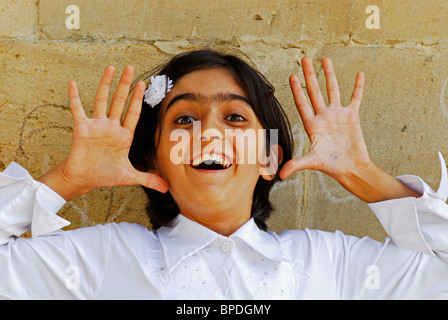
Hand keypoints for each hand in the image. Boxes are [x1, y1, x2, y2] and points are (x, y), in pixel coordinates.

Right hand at [39, 65, 168, 199]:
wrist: (85, 179)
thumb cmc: (105, 175)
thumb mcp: (130, 176)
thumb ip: (148, 179)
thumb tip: (167, 188)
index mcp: (124, 135)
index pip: (133, 113)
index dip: (138, 99)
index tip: (144, 83)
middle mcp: (111, 126)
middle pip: (119, 101)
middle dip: (125, 84)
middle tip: (130, 67)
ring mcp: (96, 125)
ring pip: (102, 100)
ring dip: (106, 84)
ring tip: (111, 67)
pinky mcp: (81, 128)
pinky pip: (78, 109)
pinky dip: (75, 97)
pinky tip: (73, 83)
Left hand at [280, 57, 371, 181]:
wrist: (350, 168)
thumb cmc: (330, 165)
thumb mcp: (312, 162)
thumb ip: (296, 165)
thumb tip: (279, 175)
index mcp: (312, 124)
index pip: (302, 103)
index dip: (296, 90)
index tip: (291, 76)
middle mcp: (323, 116)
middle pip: (314, 91)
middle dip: (309, 75)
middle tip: (304, 59)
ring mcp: (338, 115)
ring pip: (332, 90)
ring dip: (329, 75)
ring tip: (325, 59)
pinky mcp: (352, 116)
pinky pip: (355, 98)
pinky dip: (358, 87)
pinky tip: (359, 74)